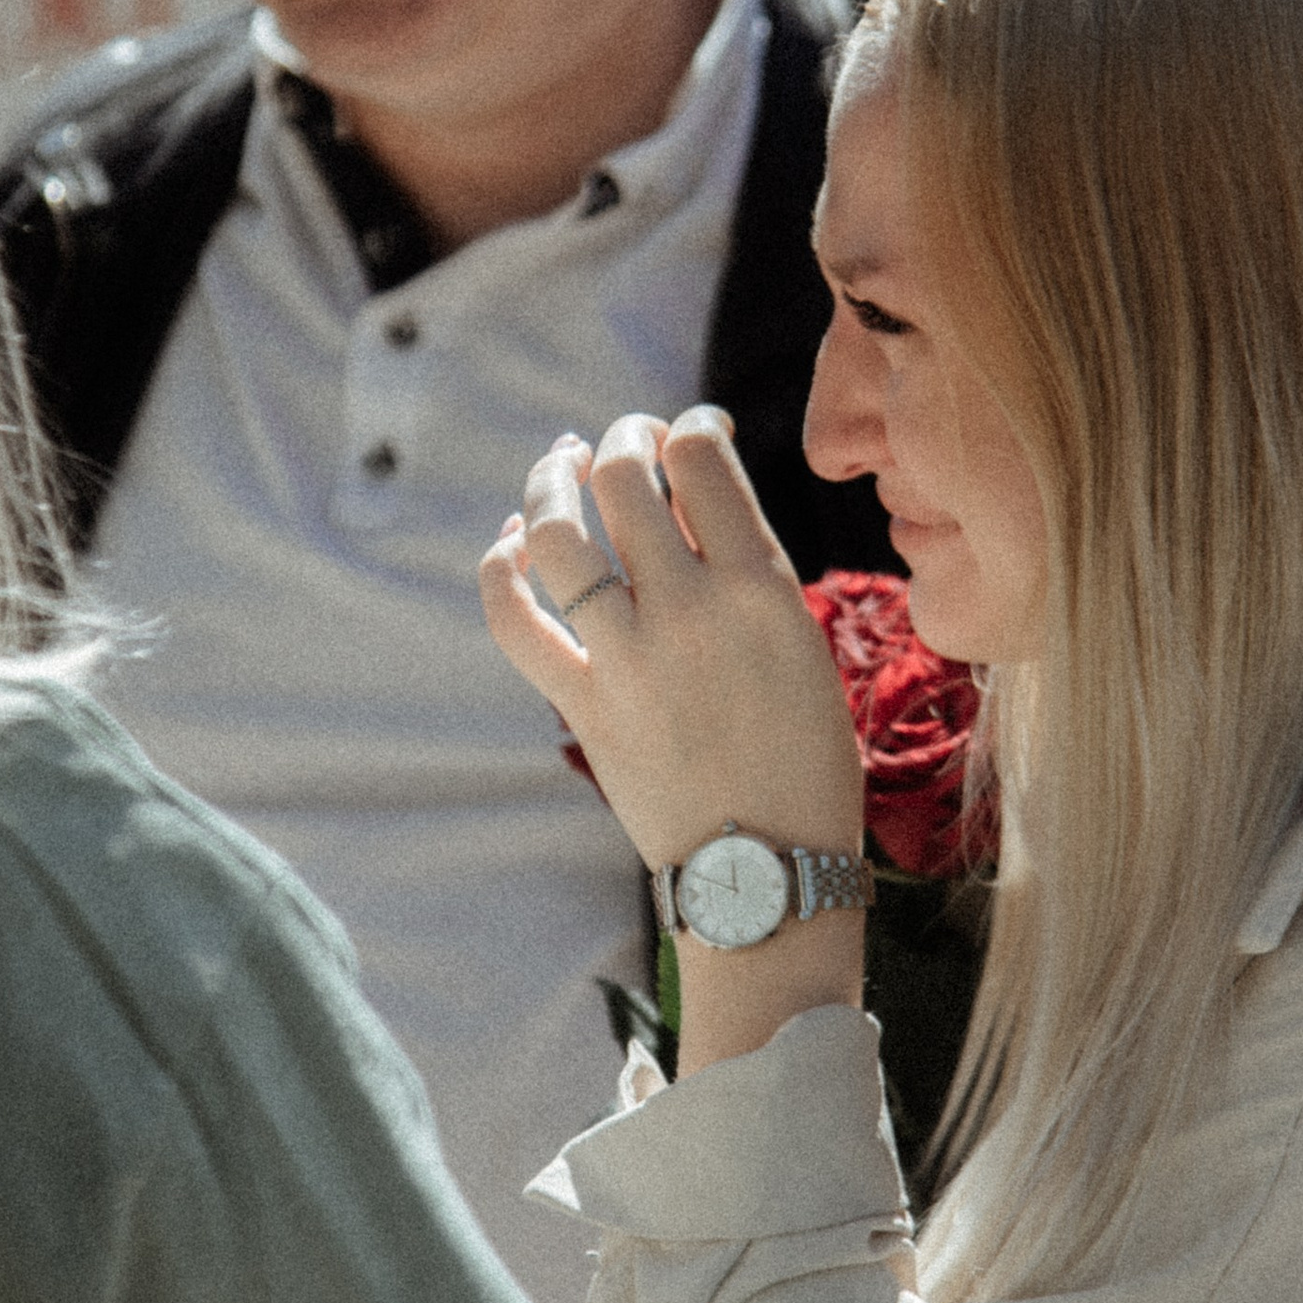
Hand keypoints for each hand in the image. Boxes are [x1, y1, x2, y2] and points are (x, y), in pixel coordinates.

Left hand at [481, 409, 867, 1070]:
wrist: (766, 875)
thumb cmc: (803, 760)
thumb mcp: (801, 645)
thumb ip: (746, 568)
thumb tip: (687, 492)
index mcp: (762, 588)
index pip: (701, 458)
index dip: (689, 427)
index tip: (689, 433)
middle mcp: (688, 610)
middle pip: (624, 474)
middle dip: (620, 438)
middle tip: (626, 441)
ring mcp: (627, 657)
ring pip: (555, 532)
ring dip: (549, 482)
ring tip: (560, 467)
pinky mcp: (581, 704)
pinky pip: (513, 619)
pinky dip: (498, 570)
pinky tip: (510, 544)